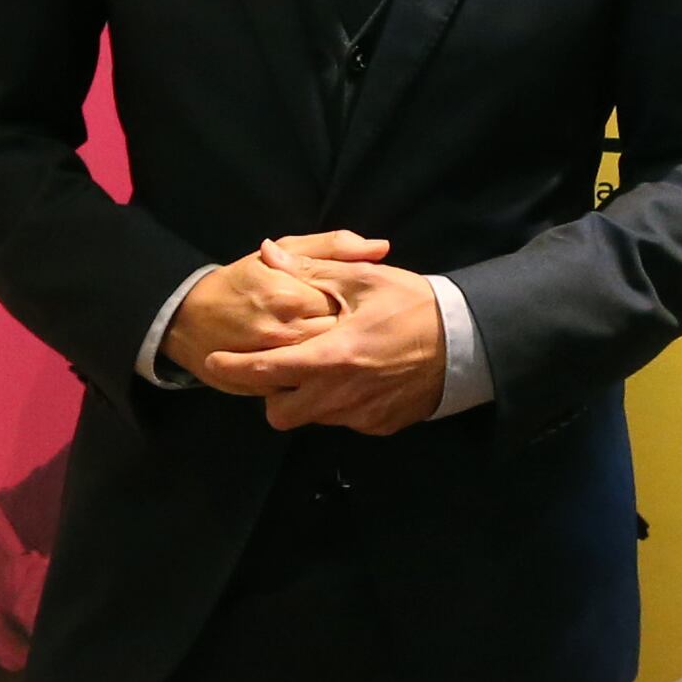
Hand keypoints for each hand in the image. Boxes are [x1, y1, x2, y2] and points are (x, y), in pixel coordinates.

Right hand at [167, 231, 383, 385]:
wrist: (189, 317)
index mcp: (292, 295)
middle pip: (340, 342)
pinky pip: (303, 391)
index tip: (363, 306)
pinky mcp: (263, 389)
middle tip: (356, 332)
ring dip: (339, 364)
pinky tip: (324, 373)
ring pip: (325, 371)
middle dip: (352, 338)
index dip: (362, 308)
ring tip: (342, 352)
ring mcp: (273, 364)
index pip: (349, 306)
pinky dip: (318, 385)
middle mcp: (284, 332)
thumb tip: (381, 248)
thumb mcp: (285, 250)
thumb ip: (334, 246)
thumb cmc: (243, 279)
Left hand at [206, 260, 448, 434]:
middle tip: (284, 367)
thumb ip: (309, 272)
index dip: (231, 370)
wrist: (468, 342)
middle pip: (279, 414)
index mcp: (328, 357)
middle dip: (272, 395)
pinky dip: (342, 403)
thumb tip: (267, 254)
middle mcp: (339, 396)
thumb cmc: (413, 305)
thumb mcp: (361, 279)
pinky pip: (346, 421)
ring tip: (328, 365)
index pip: (263, 372)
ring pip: (313, 418)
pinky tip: (360, 377)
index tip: (213, 363)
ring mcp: (360, 415)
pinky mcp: (380, 426)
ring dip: (309, 397)